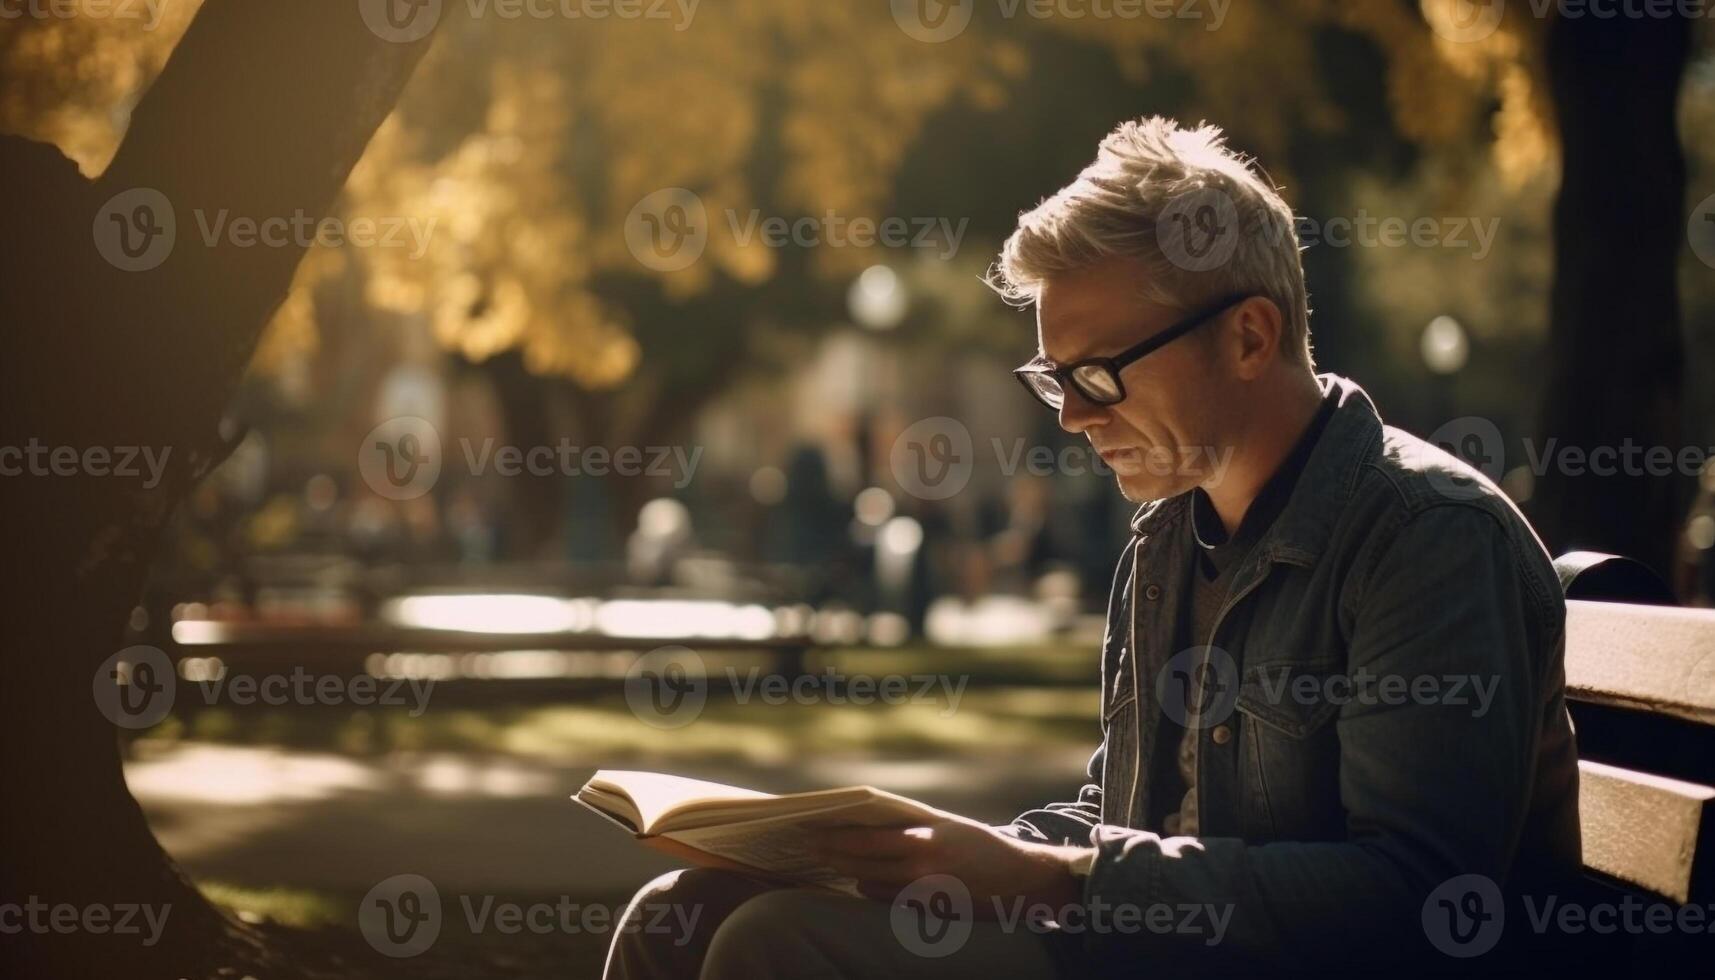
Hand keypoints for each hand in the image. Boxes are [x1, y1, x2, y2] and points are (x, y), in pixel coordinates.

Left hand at [813, 813, 1091, 918]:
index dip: (837, 835)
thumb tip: (870, 822)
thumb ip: (911, 826)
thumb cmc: (982, 845)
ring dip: (854, 873)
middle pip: (863, 862)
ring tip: (832, 861)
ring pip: (873, 884)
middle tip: (811, 848)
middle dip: (835, 855)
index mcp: (925, 839)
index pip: (868, 837)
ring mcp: (924, 893)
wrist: (1020, 880)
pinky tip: (864, 880)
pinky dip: (875, 888)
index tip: (814, 830)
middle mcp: (922, 867)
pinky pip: (890, 899)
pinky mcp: (929, 911)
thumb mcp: (947, 825)